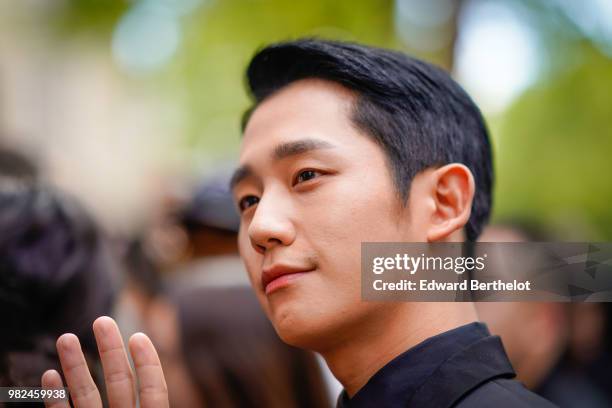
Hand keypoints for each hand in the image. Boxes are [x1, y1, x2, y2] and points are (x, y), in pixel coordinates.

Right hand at [41, 316, 168, 407]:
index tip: (137, 336)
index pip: (153, 391)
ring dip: (75, 367)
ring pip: (87, 396)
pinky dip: (55, 399)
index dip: (148, 364)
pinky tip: (49, 375)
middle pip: (119, 383)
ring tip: (65, 338)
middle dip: (111, 351)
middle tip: (102, 320)